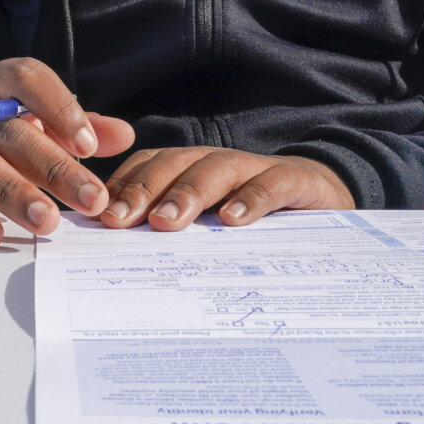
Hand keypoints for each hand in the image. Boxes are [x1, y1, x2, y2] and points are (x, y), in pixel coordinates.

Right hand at [0, 58, 134, 247]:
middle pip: (6, 129)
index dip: (58, 107)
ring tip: (49, 221)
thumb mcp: (42, 126)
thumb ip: (81, 130)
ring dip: (12, 192)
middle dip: (52, 166)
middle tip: (90, 199)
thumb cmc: (2, 138)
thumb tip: (123, 135)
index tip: (90, 146)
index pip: (24, 77)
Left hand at [99, 147, 354, 229]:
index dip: (122, 188)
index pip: (147, 168)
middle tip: (120, 221)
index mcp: (190, 170)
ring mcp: (255, 168)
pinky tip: (232, 221)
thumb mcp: (211, 225)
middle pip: (173, 164)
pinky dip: (250, 199)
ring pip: (215, 169)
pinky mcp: (295, 180)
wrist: (325, 197)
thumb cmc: (255, 219)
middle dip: (143, 191)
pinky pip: (270, 184)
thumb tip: (119, 260)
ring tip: (166, 221)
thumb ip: (173, 231)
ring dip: (187, 193)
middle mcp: (216, 163)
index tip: (98, 219)